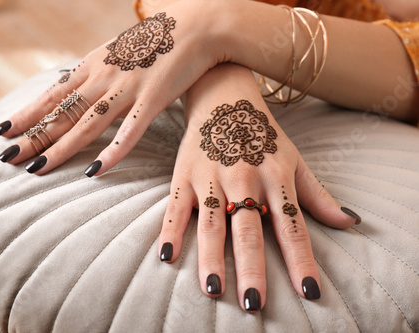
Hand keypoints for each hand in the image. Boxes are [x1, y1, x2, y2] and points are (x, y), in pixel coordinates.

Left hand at [0, 0, 223, 175]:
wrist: (195, 26)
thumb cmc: (157, 40)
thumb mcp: (119, 51)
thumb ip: (100, 71)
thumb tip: (84, 87)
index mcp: (93, 65)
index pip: (53, 95)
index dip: (26, 114)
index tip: (2, 130)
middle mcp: (103, 77)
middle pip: (62, 113)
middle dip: (32, 136)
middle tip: (6, 158)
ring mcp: (126, 89)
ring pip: (86, 125)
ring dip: (60, 149)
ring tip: (36, 169)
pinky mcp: (152, 100)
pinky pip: (128, 132)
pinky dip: (111, 153)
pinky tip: (93, 171)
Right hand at [158, 63, 360, 311]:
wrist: (224, 95)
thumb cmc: (262, 133)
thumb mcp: (294, 159)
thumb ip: (317, 195)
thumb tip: (350, 222)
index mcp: (275, 177)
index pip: (291, 226)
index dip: (301, 260)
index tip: (308, 291)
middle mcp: (243, 178)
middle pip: (248, 229)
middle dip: (252, 268)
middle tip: (253, 302)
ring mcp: (211, 176)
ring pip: (211, 222)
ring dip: (211, 256)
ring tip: (213, 289)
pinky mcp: (184, 173)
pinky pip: (176, 206)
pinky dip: (171, 230)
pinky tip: (167, 256)